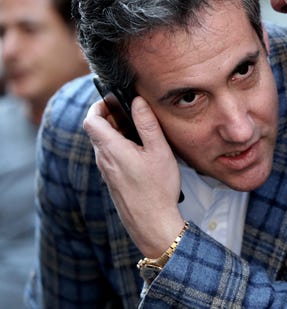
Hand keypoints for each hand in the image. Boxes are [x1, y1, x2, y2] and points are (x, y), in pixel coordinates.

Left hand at [83, 97, 184, 256]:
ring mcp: (107, 171)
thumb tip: (137, 101)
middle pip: (97, 130)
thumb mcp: (159, 151)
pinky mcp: (113, 181)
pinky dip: (121, 147)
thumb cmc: (157, 188)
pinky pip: (111, 157)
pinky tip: (142, 152)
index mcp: (111, 148)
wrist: (152, 223)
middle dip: (112, 117)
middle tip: (134, 113)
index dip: (99, 105)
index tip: (115, 100)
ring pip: (105, 144)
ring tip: (142, 132)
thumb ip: (147, 124)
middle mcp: (103, 159)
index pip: (90, 120)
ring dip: (118, 133)